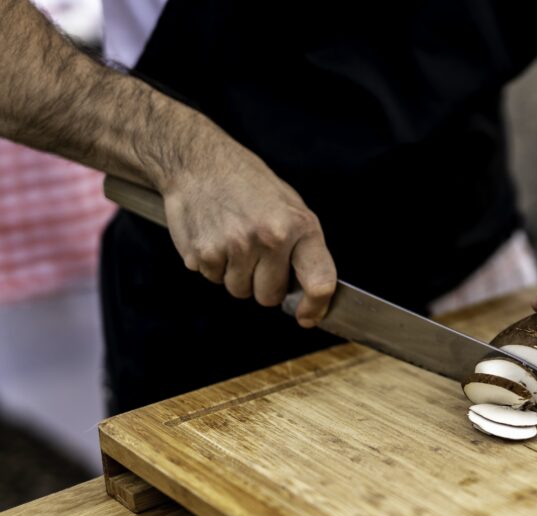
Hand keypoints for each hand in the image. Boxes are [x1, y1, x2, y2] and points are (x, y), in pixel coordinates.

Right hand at [159, 135, 336, 327]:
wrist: (200, 162)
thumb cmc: (250, 185)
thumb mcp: (290, 206)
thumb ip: (303, 247)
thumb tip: (314, 292)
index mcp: (300, 226)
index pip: (319, 282)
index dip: (315, 307)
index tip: (307, 316)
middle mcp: (270, 238)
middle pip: (269, 296)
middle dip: (263, 284)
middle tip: (256, 256)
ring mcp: (235, 247)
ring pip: (239, 291)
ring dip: (236, 275)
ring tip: (234, 240)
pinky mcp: (203, 252)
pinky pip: (213, 280)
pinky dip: (213, 266)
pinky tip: (215, 237)